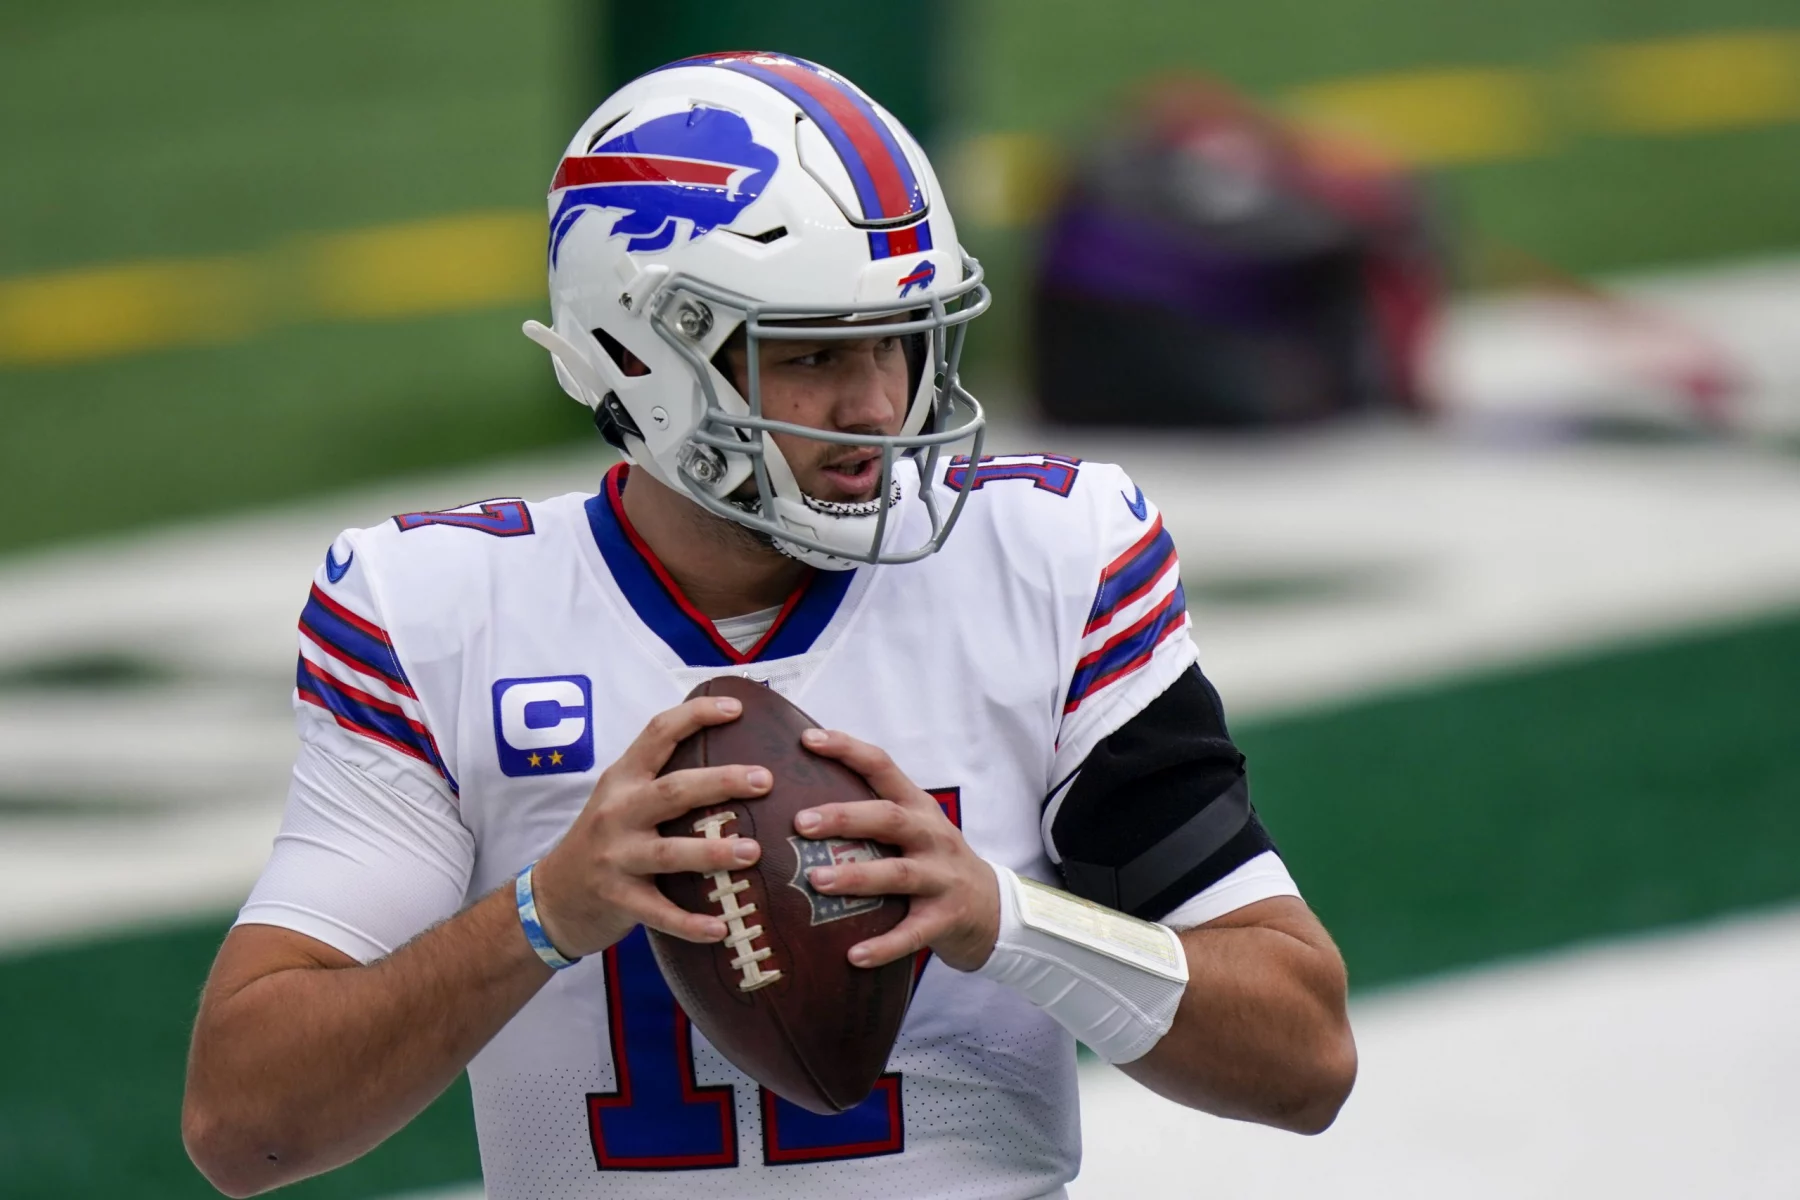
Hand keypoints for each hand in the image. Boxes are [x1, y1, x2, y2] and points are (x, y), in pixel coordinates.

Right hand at [531, 695, 770, 958]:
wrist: (553, 896)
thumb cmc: (605, 839)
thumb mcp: (622, 798)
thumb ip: (661, 777)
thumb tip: (732, 755)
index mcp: (623, 779)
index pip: (658, 733)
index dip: (696, 715)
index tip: (736, 709)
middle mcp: (618, 812)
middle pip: (673, 790)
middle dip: (721, 782)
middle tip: (764, 780)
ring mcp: (615, 856)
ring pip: (669, 852)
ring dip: (713, 852)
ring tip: (753, 852)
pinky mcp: (617, 898)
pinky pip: (659, 912)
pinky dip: (691, 923)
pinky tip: (722, 927)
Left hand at [794, 728, 999, 971]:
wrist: (993, 909)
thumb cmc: (934, 863)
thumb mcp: (914, 829)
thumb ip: (872, 813)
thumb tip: (797, 801)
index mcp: (918, 807)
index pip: (883, 767)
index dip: (847, 750)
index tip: (807, 740)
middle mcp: (932, 836)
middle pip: (890, 818)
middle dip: (845, 817)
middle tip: (801, 821)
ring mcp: (942, 878)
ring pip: (898, 874)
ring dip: (857, 876)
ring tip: (817, 880)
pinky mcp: (945, 919)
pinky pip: (912, 934)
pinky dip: (883, 945)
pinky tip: (852, 956)